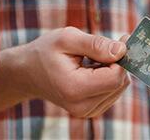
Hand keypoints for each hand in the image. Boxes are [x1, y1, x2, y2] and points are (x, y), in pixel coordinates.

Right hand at [0, 27, 130, 117]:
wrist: (27, 72)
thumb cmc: (45, 52)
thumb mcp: (67, 38)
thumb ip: (96, 44)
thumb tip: (122, 50)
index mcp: (74, 89)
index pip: (115, 77)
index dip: (121, 57)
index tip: (121, 40)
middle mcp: (82, 106)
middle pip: (120, 83)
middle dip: (118, 62)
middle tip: (106, 46)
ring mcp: (87, 112)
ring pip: (119, 88)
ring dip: (112, 70)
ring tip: (92, 59)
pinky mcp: (91, 111)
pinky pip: (113, 92)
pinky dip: (108, 77)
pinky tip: (92, 69)